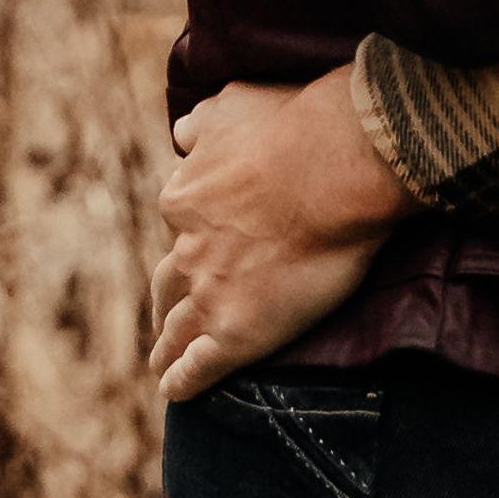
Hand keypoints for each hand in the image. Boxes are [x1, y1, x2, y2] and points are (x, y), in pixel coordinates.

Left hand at [152, 68, 410, 404]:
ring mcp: (208, 294)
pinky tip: (176, 392)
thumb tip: (181, 131)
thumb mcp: (234, 105)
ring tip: (162, 364)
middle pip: (167, 283)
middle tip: (166, 318)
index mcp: (184, 198)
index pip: (179, 224)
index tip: (199, 246)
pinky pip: (197, 367)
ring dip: (166, 348)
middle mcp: (187, 248)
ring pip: (175, 330)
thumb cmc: (294, 126)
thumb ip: (204, 122)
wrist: (336, 165)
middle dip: (165, 302)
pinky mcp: (235, 334)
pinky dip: (183, 381)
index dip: (191, 237)